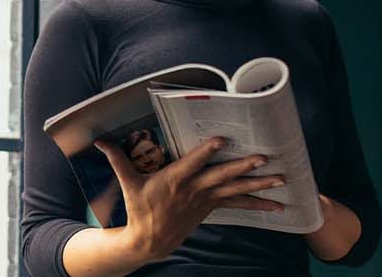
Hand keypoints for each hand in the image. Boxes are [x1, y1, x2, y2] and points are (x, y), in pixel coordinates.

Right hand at [95, 136, 286, 261]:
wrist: (150, 241)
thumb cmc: (139, 209)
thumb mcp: (128, 183)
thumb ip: (118, 159)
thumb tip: (99, 140)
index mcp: (174, 180)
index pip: (193, 162)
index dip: (207, 151)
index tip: (222, 140)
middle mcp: (194, 190)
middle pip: (222, 176)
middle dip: (243, 167)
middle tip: (263, 159)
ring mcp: (205, 201)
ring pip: (235, 191)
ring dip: (259, 186)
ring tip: (281, 180)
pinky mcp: (211, 209)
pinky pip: (238, 204)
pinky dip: (257, 203)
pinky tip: (276, 205)